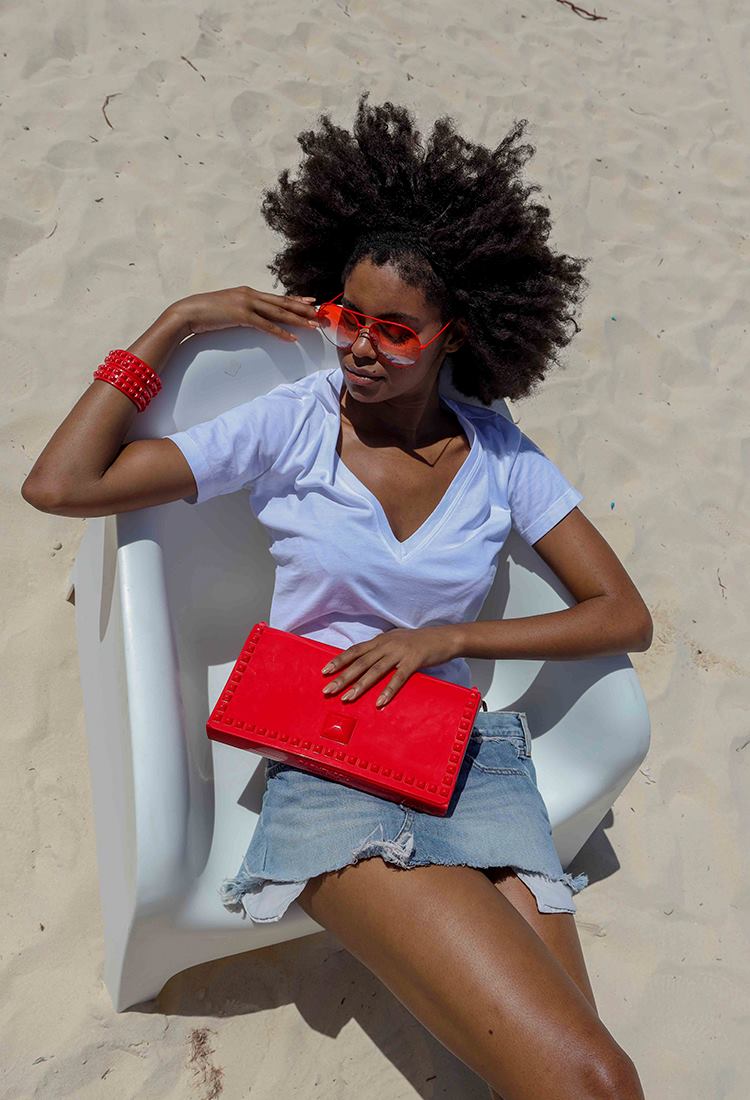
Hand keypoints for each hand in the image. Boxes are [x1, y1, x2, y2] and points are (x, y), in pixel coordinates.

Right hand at [168, 285, 319, 339]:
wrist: (189, 312)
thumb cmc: (206, 312)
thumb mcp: (228, 307)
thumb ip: (242, 309)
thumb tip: (253, 317)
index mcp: (248, 292)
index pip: (277, 297)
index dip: (296, 299)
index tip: (312, 301)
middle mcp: (250, 294)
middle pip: (283, 302)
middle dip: (303, 309)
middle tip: (321, 314)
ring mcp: (246, 303)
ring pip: (278, 313)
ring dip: (297, 320)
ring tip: (313, 326)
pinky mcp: (241, 315)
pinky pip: (266, 326)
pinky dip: (280, 332)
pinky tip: (292, 338)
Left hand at [319, 627, 458, 707]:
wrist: (444, 638)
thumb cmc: (418, 642)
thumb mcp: (395, 641)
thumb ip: (380, 649)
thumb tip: (364, 660)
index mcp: (380, 640)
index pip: (355, 650)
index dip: (339, 660)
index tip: (324, 671)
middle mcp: (387, 645)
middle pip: (360, 662)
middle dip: (342, 677)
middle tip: (328, 690)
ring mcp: (400, 653)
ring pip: (375, 670)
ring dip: (360, 685)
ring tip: (347, 698)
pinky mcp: (414, 661)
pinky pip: (398, 678)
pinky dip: (388, 690)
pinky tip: (379, 702)